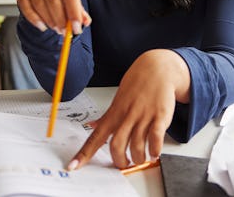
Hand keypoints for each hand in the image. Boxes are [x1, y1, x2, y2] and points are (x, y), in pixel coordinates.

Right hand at [12, 0, 89, 33]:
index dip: (73, 12)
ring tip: (56, 28)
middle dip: (60, 19)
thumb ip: (77, 3)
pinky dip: (35, 20)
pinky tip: (43, 26)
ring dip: (49, 21)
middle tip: (65, 31)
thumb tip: (85, 22)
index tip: (77, 28)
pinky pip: (25, 6)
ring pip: (39, 4)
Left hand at [68, 50, 189, 169]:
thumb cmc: (137, 85)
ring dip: (138, 159)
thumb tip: (92, 125)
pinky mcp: (160, 116)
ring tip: (140, 159)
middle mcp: (127, 116)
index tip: (73, 166)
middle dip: (119, 161)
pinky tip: (154, 152)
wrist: (157, 68)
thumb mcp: (118, 99)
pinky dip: (154, 151)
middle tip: (124, 164)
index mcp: (114, 114)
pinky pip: (156, 138)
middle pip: (116, 146)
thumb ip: (107, 116)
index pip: (95, 137)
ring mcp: (143, 116)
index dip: (84, 153)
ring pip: (136, 146)